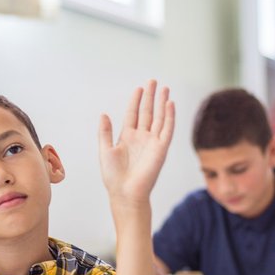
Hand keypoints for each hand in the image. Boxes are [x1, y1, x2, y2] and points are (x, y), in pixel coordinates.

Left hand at [98, 80, 174, 204]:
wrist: (125, 193)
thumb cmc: (113, 176)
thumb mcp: (105, 150)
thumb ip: (105, 132)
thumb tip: (103, 114)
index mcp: (127, 137)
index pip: (133, 114)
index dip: (136, 101)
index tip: (139, 88)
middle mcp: (141, 137)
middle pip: (147, 112)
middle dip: (150, 97)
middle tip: (153, 81)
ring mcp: (152, 142)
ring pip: (159, 118)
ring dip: (162, 103)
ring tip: (164, 88)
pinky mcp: (161, 148)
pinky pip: (167, 129)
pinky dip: (169, 116)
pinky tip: (170, 104)